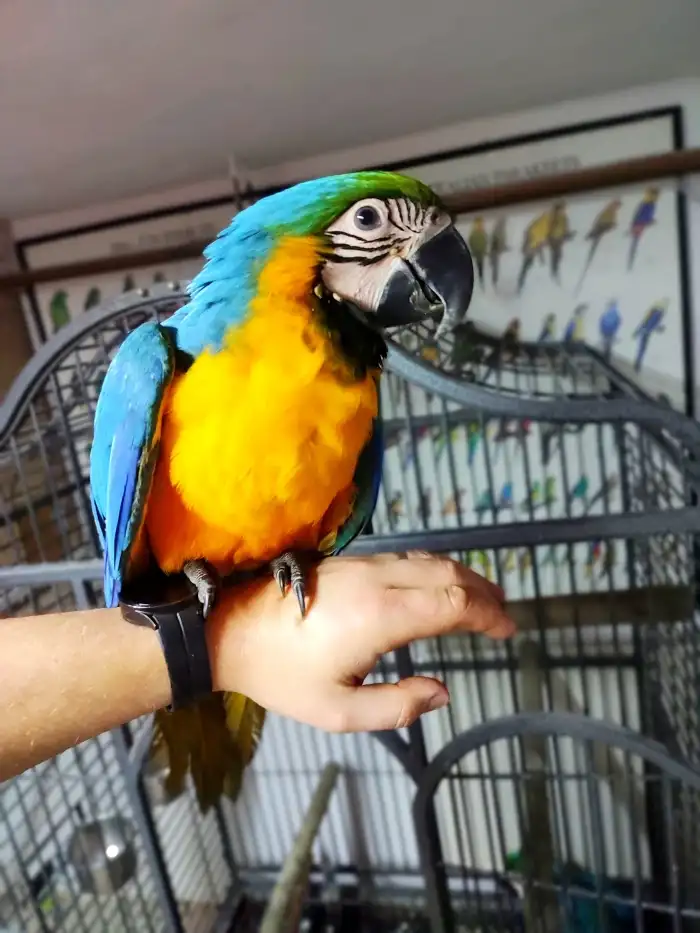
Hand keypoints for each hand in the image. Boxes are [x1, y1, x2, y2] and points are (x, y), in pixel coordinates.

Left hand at [207, 552, 514, 731]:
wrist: (228, 630)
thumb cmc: (281, 676)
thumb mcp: (338, 712)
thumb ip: (397, 706)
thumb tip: (441, 691)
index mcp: (380, 616)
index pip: (453, 603)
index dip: (488, 615)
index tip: (508, 630)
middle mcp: (377, 580)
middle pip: (447, 573)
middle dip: (484, 592)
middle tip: (505, 616)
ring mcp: (361, 565)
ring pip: (427, 560)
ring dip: (461, 577)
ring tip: (483, 600)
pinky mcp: (349, 562)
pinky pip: (406, 559)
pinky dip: (435, 571)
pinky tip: (438, 587)